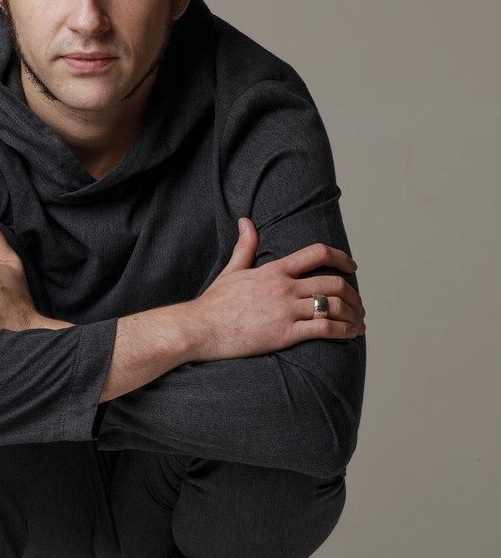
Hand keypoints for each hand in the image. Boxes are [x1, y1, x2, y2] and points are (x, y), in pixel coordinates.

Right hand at [189, 218, 365, 361]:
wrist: (200, 328)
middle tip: (359, 305)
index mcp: (274, 270)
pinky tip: (351, 335)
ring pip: (334, 306)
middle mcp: (284, 287)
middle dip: (353, 295)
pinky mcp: (285, 334)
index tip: (352, 266)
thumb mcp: (232, 270)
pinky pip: (324, 329)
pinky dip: (344, 331)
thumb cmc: (213, 303)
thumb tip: (245, 222)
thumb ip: (245, 247)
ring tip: (359, 323)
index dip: (341, 257)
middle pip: (333, 283)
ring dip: (353, 315)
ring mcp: (285, 310)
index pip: (317, 253)